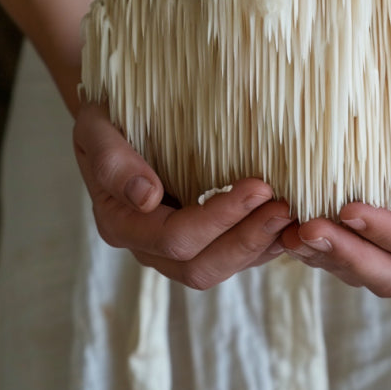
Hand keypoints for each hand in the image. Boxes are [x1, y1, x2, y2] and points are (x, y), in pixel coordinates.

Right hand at [72, 101, 292, 288]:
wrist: (114, 123)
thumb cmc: (105, 122)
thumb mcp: (95, 129)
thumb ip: (112, 161)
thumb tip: (145, 196)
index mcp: (121, 223)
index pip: (174, 237)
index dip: (217, 218)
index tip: (257, 187)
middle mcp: (148, 247)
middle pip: (200, 267)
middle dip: (247, 239)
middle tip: (285, 206)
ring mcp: (175, 250)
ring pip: (222, 268)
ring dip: (261, 245)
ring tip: (295, 215)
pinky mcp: (201, 241)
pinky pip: (234, 257)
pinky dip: (264, 245)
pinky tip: (291, 223)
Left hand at [280, 94, 390, 296]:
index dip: (385, 231)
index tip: (348, 207)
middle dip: (347, 255)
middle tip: (306, 229)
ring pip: (362, 273)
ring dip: (325, 257)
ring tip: (289, 234)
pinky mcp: (372, 239)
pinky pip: (344, 259)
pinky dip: (317, 251)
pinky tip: (288, 232)